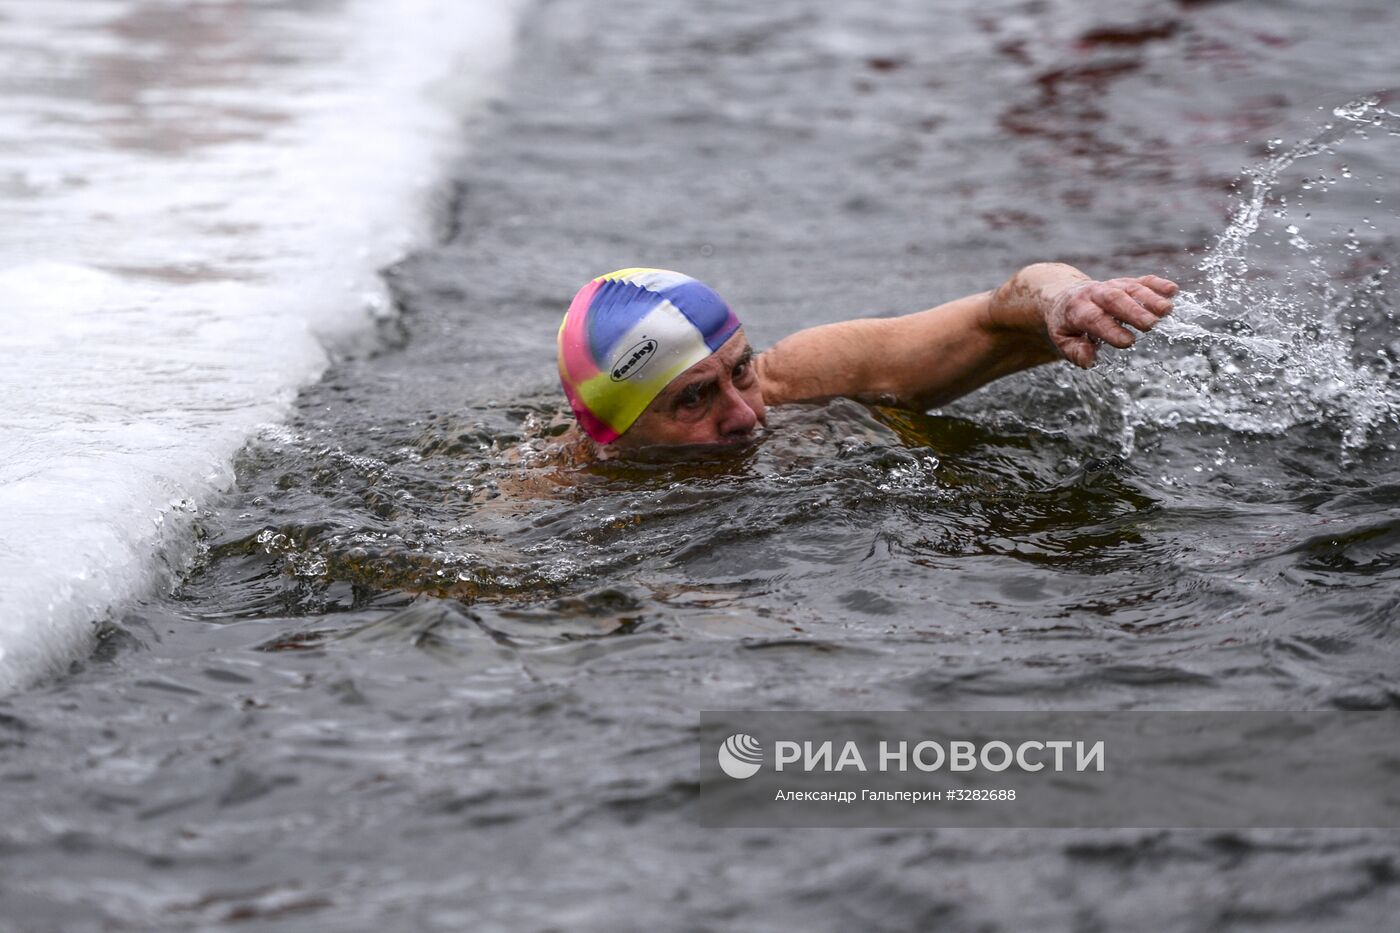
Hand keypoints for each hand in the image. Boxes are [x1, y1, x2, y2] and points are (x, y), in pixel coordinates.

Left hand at [1045, 275, 1177, 367]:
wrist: (1064, 296)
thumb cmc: (1066, 324)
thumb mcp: (1062, 340)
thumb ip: (1075, 351)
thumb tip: (1090, 359)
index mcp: (1077, 309)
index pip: (1093, 318)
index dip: (1110, 329)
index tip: (1128, 342)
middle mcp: (1095, 294)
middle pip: (1115, 299)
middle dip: (1134, 311)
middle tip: (1151, 325)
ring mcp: (1112, 285)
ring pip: (1131, 288)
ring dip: (1150, 298)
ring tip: (1167, 311)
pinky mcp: (1126, 282)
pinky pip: (1142, 280)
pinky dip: (1158, 284)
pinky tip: (1173, 291)